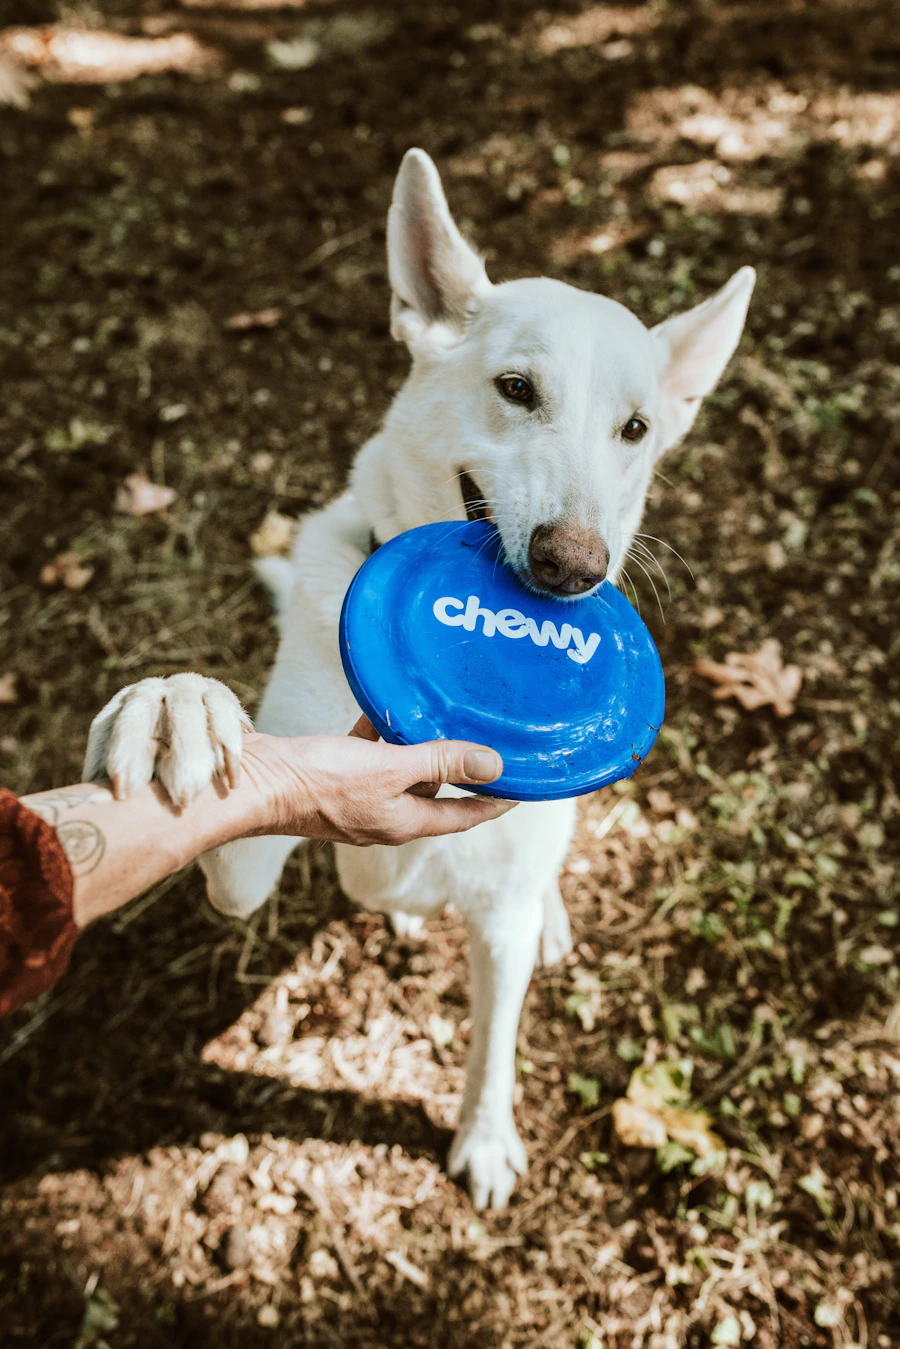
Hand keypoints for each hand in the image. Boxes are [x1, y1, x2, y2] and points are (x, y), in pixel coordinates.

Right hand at [240, 716, 515, 846]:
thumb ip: (441, 761)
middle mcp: (386, 817)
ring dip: (416, 745)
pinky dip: (380, 736)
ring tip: (432, 713)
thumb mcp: (389, 767)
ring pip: (401, 771)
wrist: (257, 783)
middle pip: (434, 790)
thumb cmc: (320, 781)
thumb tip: (495, 765)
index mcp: (406, 822)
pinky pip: (370, 758)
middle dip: (454, 763)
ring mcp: (359, 801)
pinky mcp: (336, 782)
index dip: (496, 802)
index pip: (465, 816)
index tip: (524, 788)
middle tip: (480, 731)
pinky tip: (382, 709)